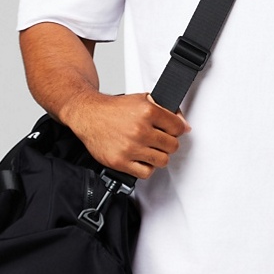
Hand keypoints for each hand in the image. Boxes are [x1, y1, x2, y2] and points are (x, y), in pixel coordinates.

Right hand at [63, 91, 190, 178]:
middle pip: (172, 146)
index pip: (178, 128)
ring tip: (149, 149)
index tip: (171, 131)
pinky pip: (146, 173)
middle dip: (168, 143)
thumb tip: (184, 125)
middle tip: (159, 140)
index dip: (176, 130)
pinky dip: (146, 168)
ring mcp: (130, 147)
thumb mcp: (142, 100)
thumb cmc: (114, 109)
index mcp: (147, 111)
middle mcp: (140, 130)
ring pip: (162, 160)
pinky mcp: (120, 161)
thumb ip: (165, 110)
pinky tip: (140, 158)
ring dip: (158, 156)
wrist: (88, 115)